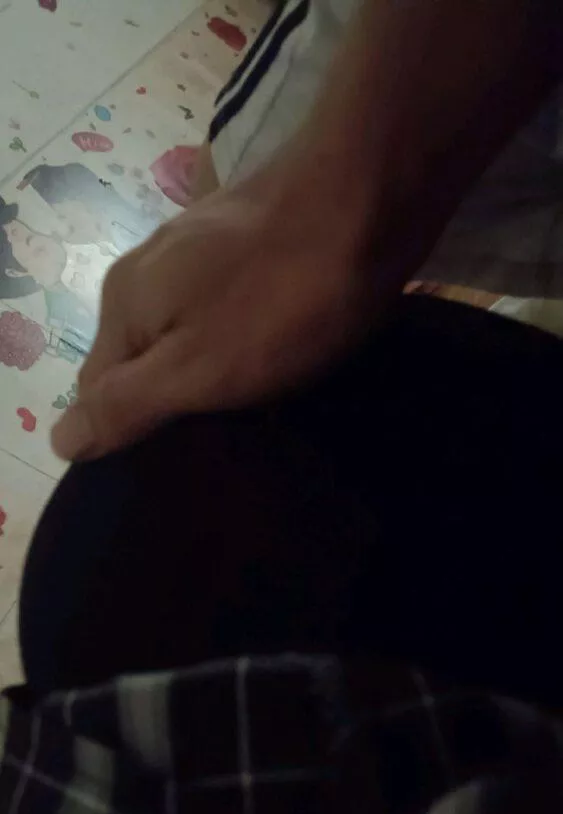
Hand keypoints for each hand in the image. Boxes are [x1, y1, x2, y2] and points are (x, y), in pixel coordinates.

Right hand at [51, 161, 372, 461]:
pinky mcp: (242, 238)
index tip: (185, 454)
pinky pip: (223, 305)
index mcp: (123, 304)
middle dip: (174, 399)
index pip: (96, 392)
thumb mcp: (196, 369)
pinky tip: (281, 346)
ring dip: (212, 367)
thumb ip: (125, 404)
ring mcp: (195, 247)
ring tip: (261, 397)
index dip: (132, 431)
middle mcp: (146, 269)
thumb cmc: (282, 297)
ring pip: (184, 330)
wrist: (368, 195)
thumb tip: (61, 441)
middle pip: (140, 359)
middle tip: (229, 433)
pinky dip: (243, 333)